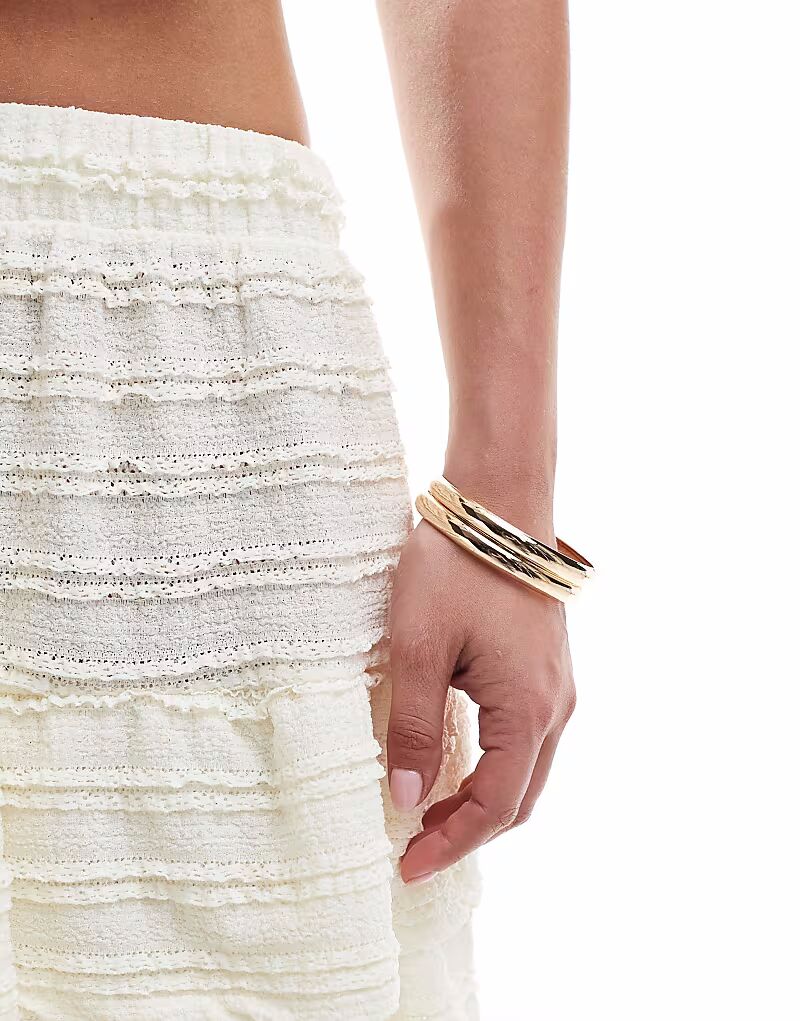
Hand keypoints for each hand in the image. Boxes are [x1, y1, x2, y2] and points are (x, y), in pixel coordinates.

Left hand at [387, 513, 575, 883]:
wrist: (498, 504)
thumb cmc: (455, 569)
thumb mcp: (417, 649)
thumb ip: (415, 729)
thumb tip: (407, 799)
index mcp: (527, 710)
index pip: (495, 806)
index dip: (451, 844)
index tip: (407, 866)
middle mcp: (555, 706)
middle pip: (519, 797)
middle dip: (468, 830)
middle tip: (414, 846)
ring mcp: (557, 686)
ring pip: (526, 770)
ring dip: (482, 799)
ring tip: (428, 811)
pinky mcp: (546, 668)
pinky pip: (527, 739)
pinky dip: (494, 766)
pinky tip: (457, 762)